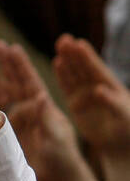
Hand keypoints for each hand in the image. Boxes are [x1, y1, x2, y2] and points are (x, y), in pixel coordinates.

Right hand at [0, 40, 84, 180]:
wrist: (53, 178)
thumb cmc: (61, 156)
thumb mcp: (55, 134)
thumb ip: (46, 116)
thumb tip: (40, 96)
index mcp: (42, 106)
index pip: (29, 80)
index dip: (20, 64)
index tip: (11, 48)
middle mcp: (28, 109)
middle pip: (14, 82)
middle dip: (5, 64)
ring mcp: (15, 119)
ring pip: (1, 95)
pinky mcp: (5, 132)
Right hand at [53, 34, 129, 155]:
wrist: (119, 141)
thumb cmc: (127, 128)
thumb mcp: (123, 115)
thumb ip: (111, 101)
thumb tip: (98, 89)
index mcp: (110, 86)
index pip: (96, 69)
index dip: (88, 57)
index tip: (78, 44)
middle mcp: (97, 86)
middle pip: (83, 67)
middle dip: (74, 53)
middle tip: (64, 39)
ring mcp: (86, 94)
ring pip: (74, 74)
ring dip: (67, 61)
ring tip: (59, 47)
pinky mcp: (76, 103)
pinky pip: (68, 87)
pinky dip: (63, 76)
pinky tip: (57, 64)